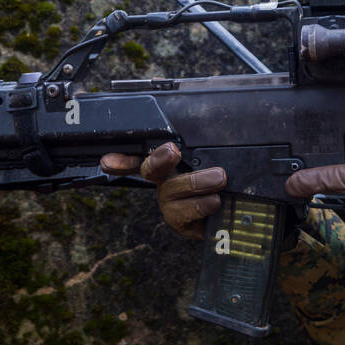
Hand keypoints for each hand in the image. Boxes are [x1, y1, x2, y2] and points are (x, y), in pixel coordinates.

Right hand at [99, 142, 224, 239]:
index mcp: (170, 164)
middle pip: (150, 169)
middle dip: (157, 160)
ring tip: (218, 178)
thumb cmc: (223, 183)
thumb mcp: (217, 157)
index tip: (108, 161)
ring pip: (171, 191)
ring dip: (194, 182)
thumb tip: (220, 120)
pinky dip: (200, 205)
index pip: (141, 156)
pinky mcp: (181, 224)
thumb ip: (209, 146)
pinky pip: (184, 214)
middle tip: (172, 151)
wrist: (235, 215)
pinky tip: (214, 200)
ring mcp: (171, 205)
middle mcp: (165, 183)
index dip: (122, 158)